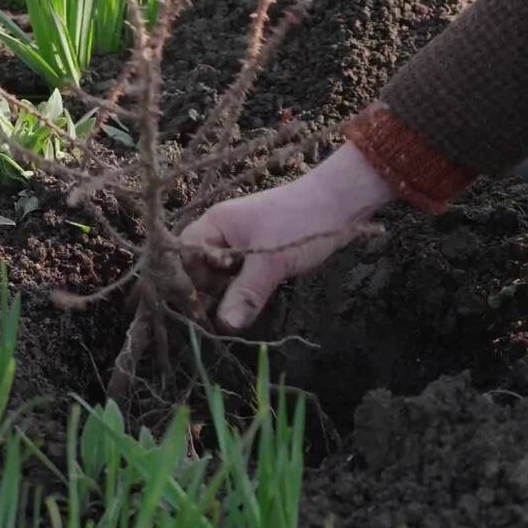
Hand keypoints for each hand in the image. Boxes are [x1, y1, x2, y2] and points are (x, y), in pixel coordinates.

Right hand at [180, 144, 394, 329]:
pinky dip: (246, 289)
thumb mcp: (271, 262)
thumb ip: (245, 293)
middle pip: (201, 268)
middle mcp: (223, 231)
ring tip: (243, 307)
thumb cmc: (301, 223)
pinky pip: (242, 275)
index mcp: (215, 224)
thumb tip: (225, 325)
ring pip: (223, 275)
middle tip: (226, 310)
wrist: (342, 202)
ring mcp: (242, 242)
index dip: (188, 282)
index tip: (201, 308)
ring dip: (231, 293)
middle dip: (210, 291)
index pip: (185, 256)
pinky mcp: (261, 252)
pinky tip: (254, 302)